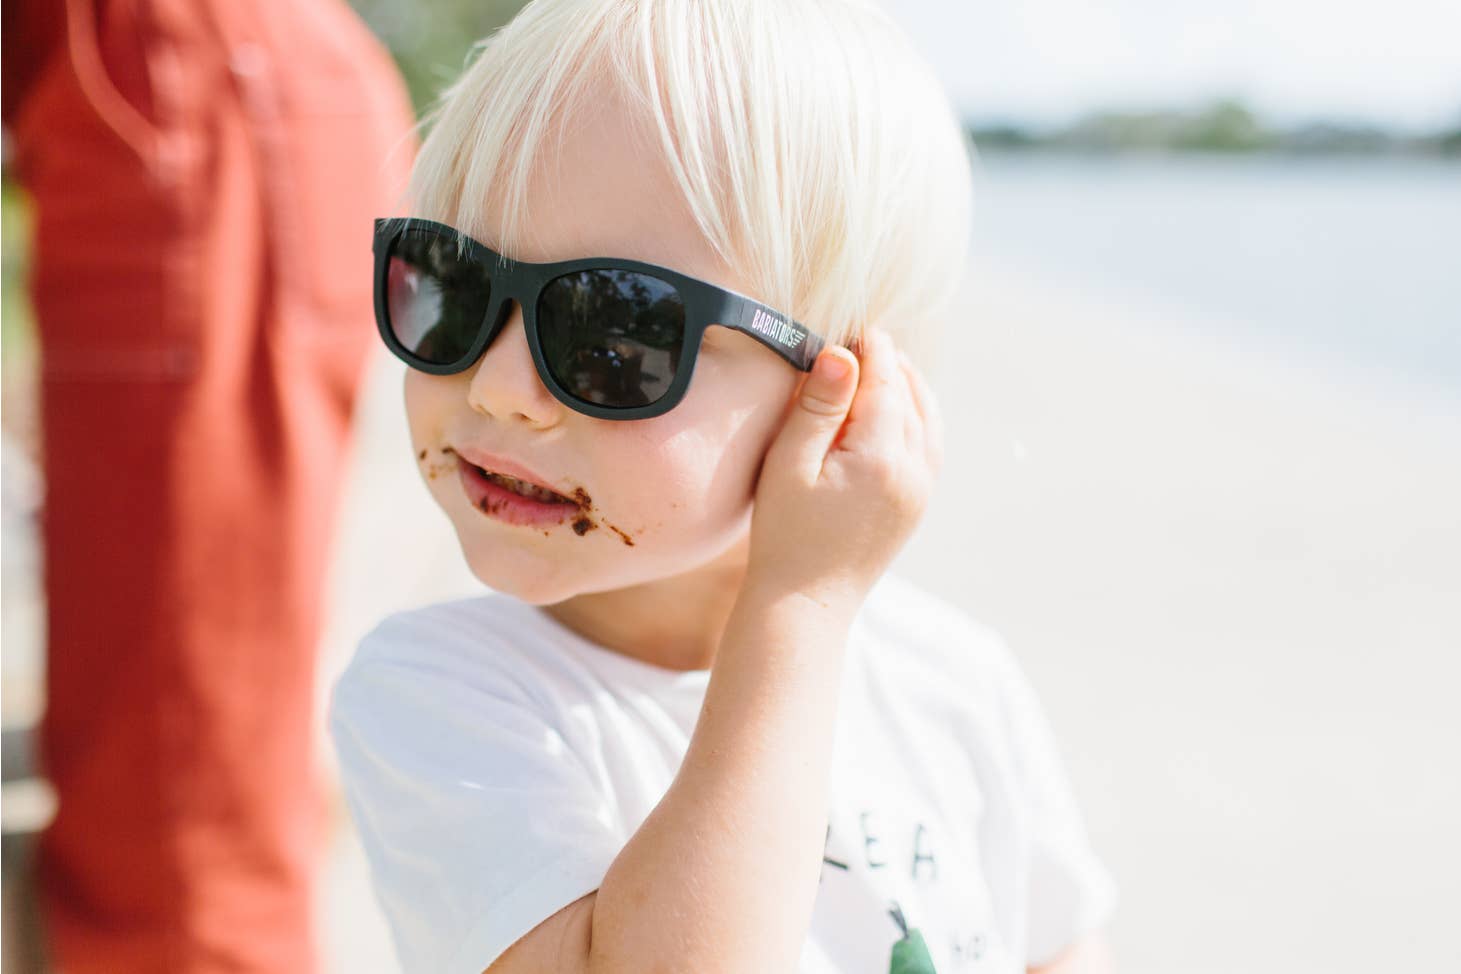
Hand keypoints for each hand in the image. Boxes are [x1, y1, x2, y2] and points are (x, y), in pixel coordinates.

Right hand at [746, 326, 943, 607]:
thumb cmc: (784, 535)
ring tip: (882, 366)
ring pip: (929, 418)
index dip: (872, 349)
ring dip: (909, 387)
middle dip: (890, 364)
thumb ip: (817, 407)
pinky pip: (931, 445)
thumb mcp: (789, 466)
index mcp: (880, 457)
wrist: (806, 604)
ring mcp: (921, 491)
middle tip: (863, 340)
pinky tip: (896, 410)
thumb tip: (843, 355)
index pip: (885, 381)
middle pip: (911, 395)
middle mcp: (912, 471)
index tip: (856, 325)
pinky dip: (919, 416)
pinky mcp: (918, 505)